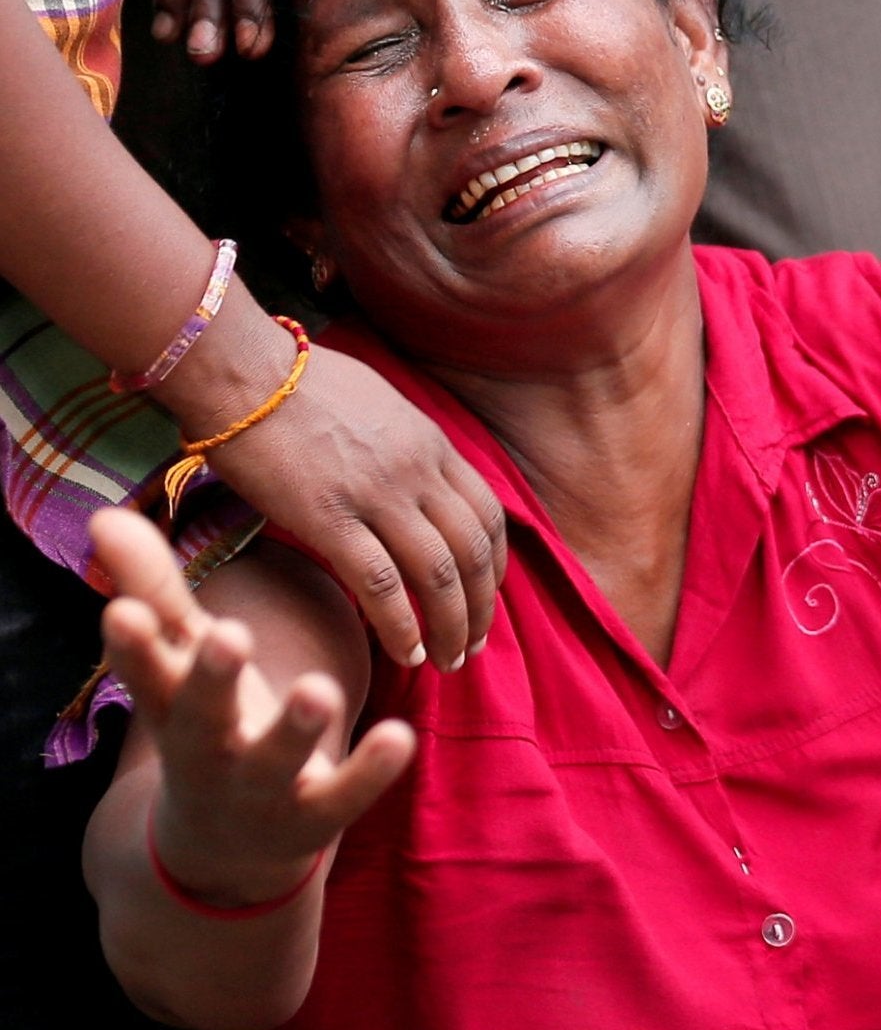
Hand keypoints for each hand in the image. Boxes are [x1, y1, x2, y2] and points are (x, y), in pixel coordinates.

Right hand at [91, 508, 413, 907]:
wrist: (225, 851)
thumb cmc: (205, 725)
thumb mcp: (179, 663)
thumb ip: (153, 591)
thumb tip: (105, 514)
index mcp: (174, 708)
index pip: (146, 673)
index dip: (133, 645)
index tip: (120, 611)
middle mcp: (209, 752)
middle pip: (205, 717)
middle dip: (215, 679)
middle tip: (230, 636)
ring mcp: (262, 789)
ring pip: (276, 760)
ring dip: (295, 727)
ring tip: (319, 689)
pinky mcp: (315, 815)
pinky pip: (344, 793)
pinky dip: (370, 768)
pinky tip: (401, 734)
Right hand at [191, 344, 507, 672]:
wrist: (238, 368)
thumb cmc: (296, 383)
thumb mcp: (379, 404)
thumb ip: (406, 446)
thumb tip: (416, 474)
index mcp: (432, 444)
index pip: (487, 516)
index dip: (494, 566)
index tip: (487, 598)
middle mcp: (417, 470)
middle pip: (472, 552)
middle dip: (480, 608)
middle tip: (472, 646)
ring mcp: (377, 494)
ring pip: (438, 575)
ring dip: (450, 626)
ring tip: (446, 661)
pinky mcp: (328, 517)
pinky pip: (381, 583)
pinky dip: (401, 625)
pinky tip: (405, 653)